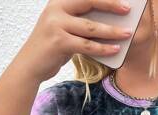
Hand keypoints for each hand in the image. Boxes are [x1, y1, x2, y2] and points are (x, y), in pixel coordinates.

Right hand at [13, 0, 132, 83]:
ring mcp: (56, 24)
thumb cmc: (50, 48)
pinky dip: (103, 48)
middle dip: (110, 4)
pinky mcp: (58, 42)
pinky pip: (87, 45)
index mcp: (58, 2)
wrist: (29, 66)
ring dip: (112, 31)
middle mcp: (56, 9)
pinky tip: (115, 49)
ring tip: (127, 33)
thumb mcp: (63, 29)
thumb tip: (106, 22)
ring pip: (91, 27)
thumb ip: (79, 23)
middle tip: (128, 9)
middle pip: (89, 2)